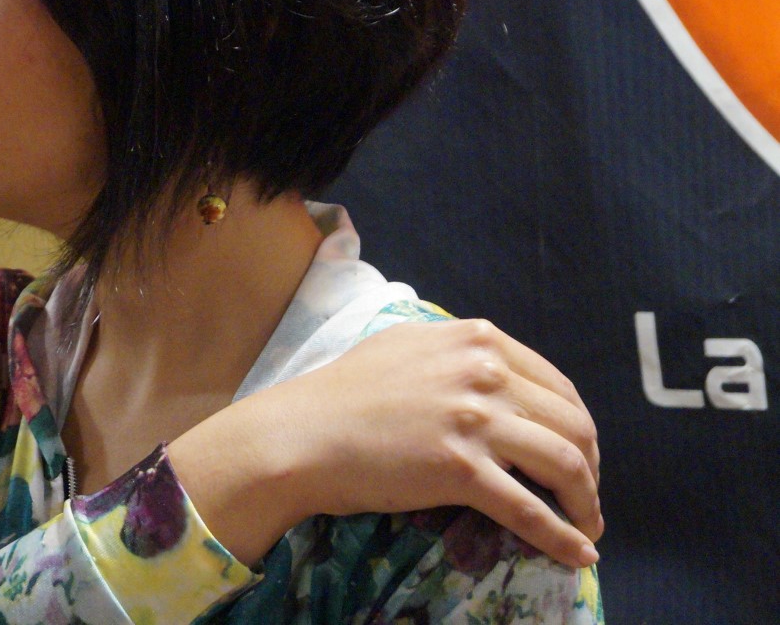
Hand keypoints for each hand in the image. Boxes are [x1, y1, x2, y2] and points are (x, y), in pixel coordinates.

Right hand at [167, 319, 600, 568]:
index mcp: (474, 339)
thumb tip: (493, 370)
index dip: (577, 425)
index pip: (557, 383)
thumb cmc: (341, 394)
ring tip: (586, 525)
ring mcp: (474, 419)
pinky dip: (562, 537)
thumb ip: (455, 353)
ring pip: (565, 464)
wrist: (301, 434)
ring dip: (586, 502)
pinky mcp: (461, 468)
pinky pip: (530, 510)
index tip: (578, 453)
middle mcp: (483, 371)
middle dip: (591, 466)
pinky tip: (577, 553)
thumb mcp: (405, 347)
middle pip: (572, 423)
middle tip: (585, 495)